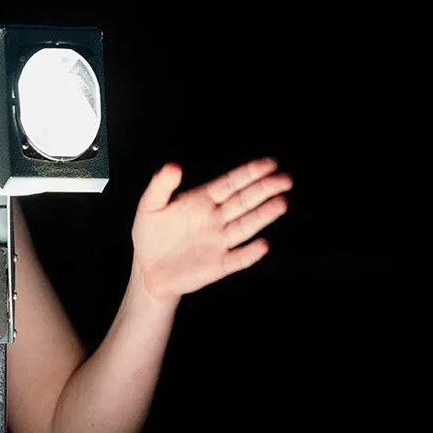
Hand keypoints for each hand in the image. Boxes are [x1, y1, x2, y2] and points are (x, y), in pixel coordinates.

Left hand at [131, 158, 292, 302]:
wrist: (148, 269)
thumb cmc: (151, 235)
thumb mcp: (149, 206)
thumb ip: (160, 186)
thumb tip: (172, 165)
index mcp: (203, 201)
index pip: (230, 184)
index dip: (249, 173)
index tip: (269, 163)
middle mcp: (217, 219)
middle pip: (244, 201)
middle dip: (264, 189)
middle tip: (285, 179)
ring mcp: (220, 242)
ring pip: (245, 226)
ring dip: (263, 216)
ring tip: (281, 203)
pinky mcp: (219, 265)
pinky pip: (238, 258)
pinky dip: (250, 253)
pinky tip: (262, 245)